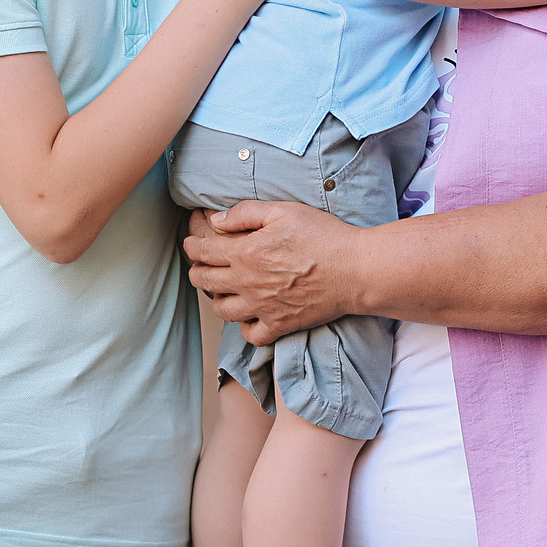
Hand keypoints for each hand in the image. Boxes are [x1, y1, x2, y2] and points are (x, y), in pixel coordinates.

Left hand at [184, 201, 361, 345]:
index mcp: (245, 253)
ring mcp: (262, 308)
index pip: (203, 252)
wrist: (355, 270)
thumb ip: (245, 214)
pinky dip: (245, 327)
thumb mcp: (283, 211)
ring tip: (221, 290)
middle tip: (200, 265)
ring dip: (216, 298)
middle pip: (204, 282)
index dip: (192, 245)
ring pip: (222, 310)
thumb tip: (215, 220)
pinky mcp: (280, 325)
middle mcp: (247, 284)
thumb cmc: (323, 236)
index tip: (191, 243)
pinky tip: (249, 316)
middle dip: (196, 271)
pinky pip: (251, 335)